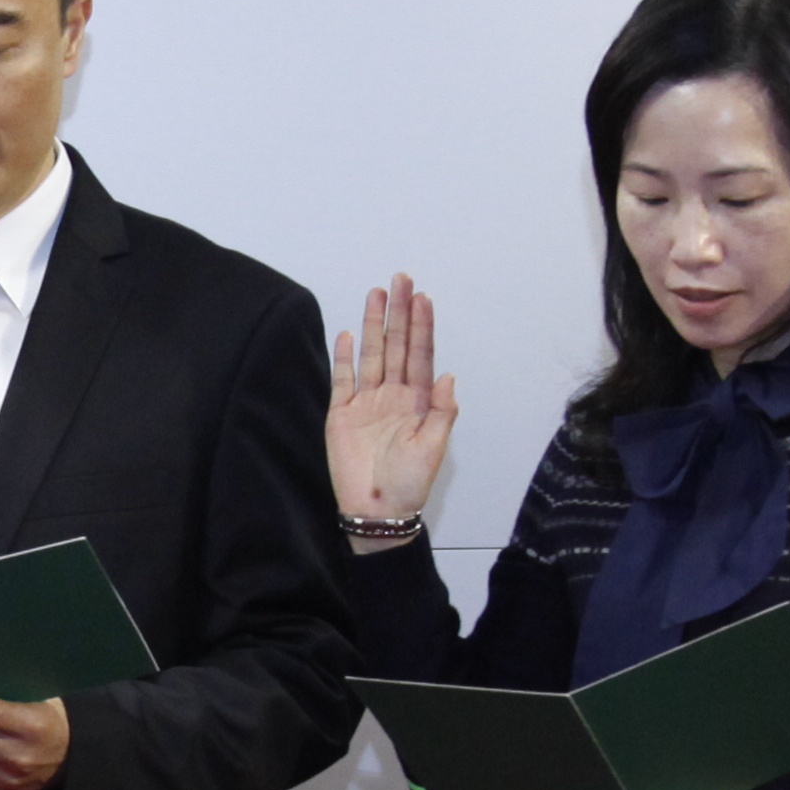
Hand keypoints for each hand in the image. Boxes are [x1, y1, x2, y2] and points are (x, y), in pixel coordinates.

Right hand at [327, 274, 456, 527]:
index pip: (420, 354)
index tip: (423, 297)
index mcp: (418, 401)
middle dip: (399, 312)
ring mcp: (366, 403)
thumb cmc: (409, 484)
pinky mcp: (341, 415)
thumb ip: (442, 410)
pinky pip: (342, 380)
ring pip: (371, 355)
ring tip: (376, 294)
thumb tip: (448, 375)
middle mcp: (392, 395)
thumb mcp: (434, 447)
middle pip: (396, 345)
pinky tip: (346, 334)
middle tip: (400, 279)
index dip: (422, 326)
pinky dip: (344, 358)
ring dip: (373, 325)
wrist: (377, 511)